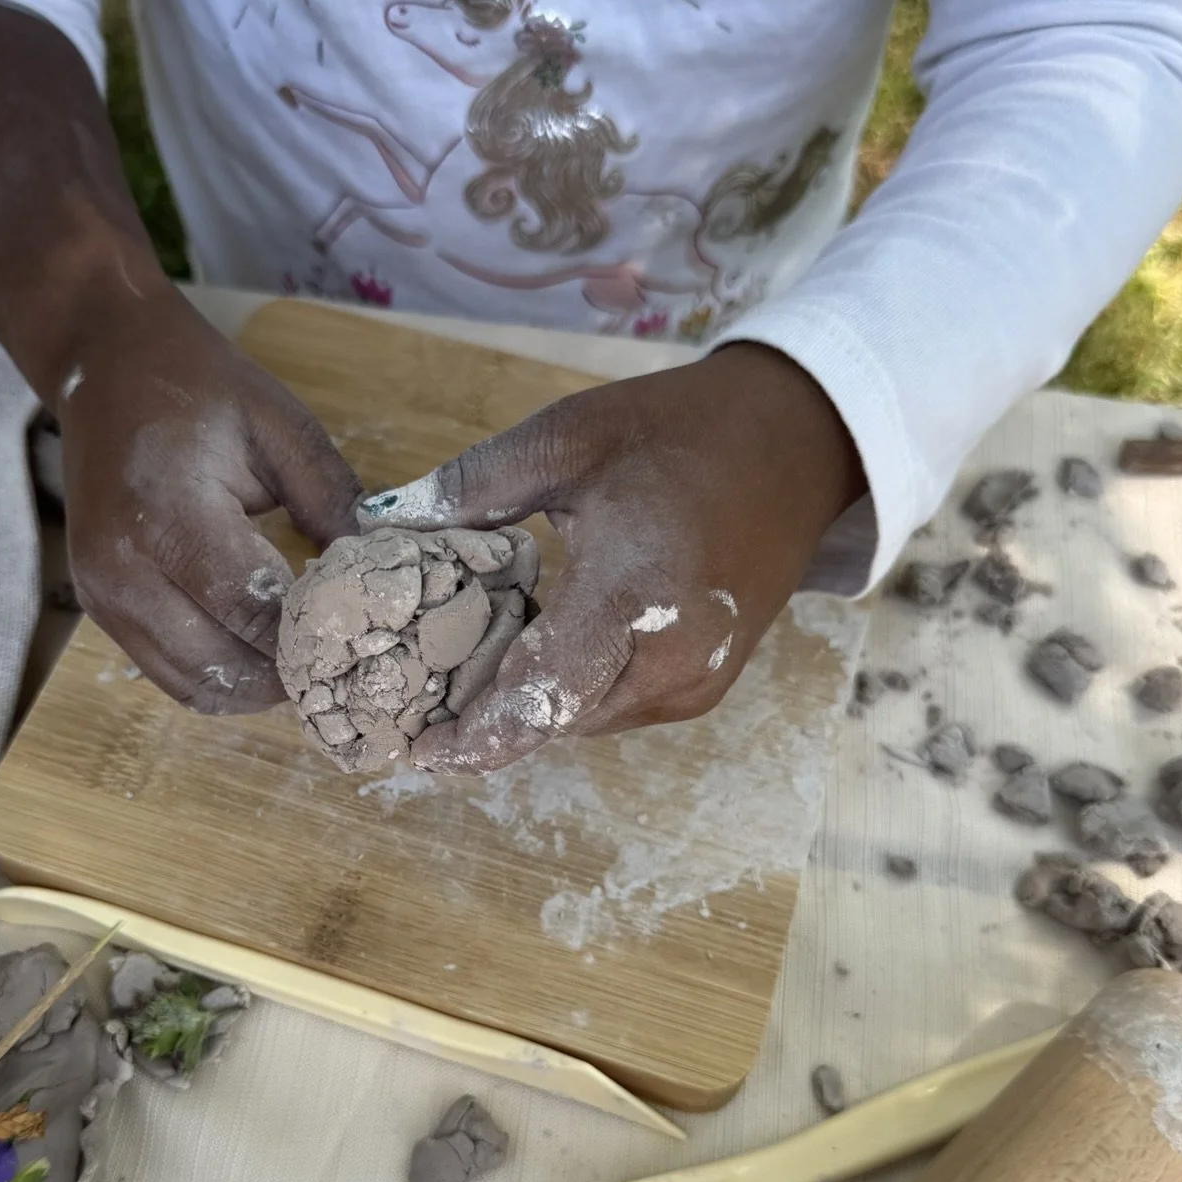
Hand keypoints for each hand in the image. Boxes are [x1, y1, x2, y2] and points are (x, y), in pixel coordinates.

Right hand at [61, 287, 360, 711]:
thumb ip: (332, 498)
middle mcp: (123, 569)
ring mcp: (103, 597)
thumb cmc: (196, 387)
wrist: (105, 366)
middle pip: (220, 665)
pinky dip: (219, 680)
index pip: (248, 608)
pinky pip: (168, 674)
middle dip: (288, 674)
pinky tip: (260, 656)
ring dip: (255, 689)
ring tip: (306, 665)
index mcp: (167, 514)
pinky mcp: (98, 610)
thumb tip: (382, 568)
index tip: (364, 638)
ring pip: (193, 686)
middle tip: (345, 664)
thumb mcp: (279, 425)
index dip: (310, 635)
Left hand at [359, 342, 864, 771]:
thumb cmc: (683, 432)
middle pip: (552, 721)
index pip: (541, 697)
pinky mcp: (703, 689)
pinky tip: (527, 652)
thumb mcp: (569, 437)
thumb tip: (380, 521)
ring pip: (581, 722)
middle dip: (482, 720)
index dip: (474, 734)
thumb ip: (472, 486)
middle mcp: (671, 662)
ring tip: (458, 674)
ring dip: (523, 707)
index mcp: (635, 597)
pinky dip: (565, 693)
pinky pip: (611, 708)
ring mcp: (692, 685)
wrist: (800, 443)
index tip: (413, 749)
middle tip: (411, 703)